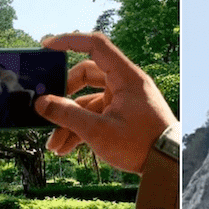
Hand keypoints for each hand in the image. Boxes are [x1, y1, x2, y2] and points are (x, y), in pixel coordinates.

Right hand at [33, 33, 174, 173]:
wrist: (168, 167)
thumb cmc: (141, 145)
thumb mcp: (98, 130)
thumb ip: (67, 115)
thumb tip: (41, 103)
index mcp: (126, 77)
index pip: (95, 45)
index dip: (70, 41)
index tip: (47, 46)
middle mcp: (125, 84)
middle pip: (86, 76)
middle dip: (64, 95)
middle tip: (47, 107)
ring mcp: (124, 101)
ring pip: (88, 102)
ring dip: (69, 121)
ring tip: (53, 144)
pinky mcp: (123, 117)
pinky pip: (96, 116)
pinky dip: (81, 129)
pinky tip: (64, 148)